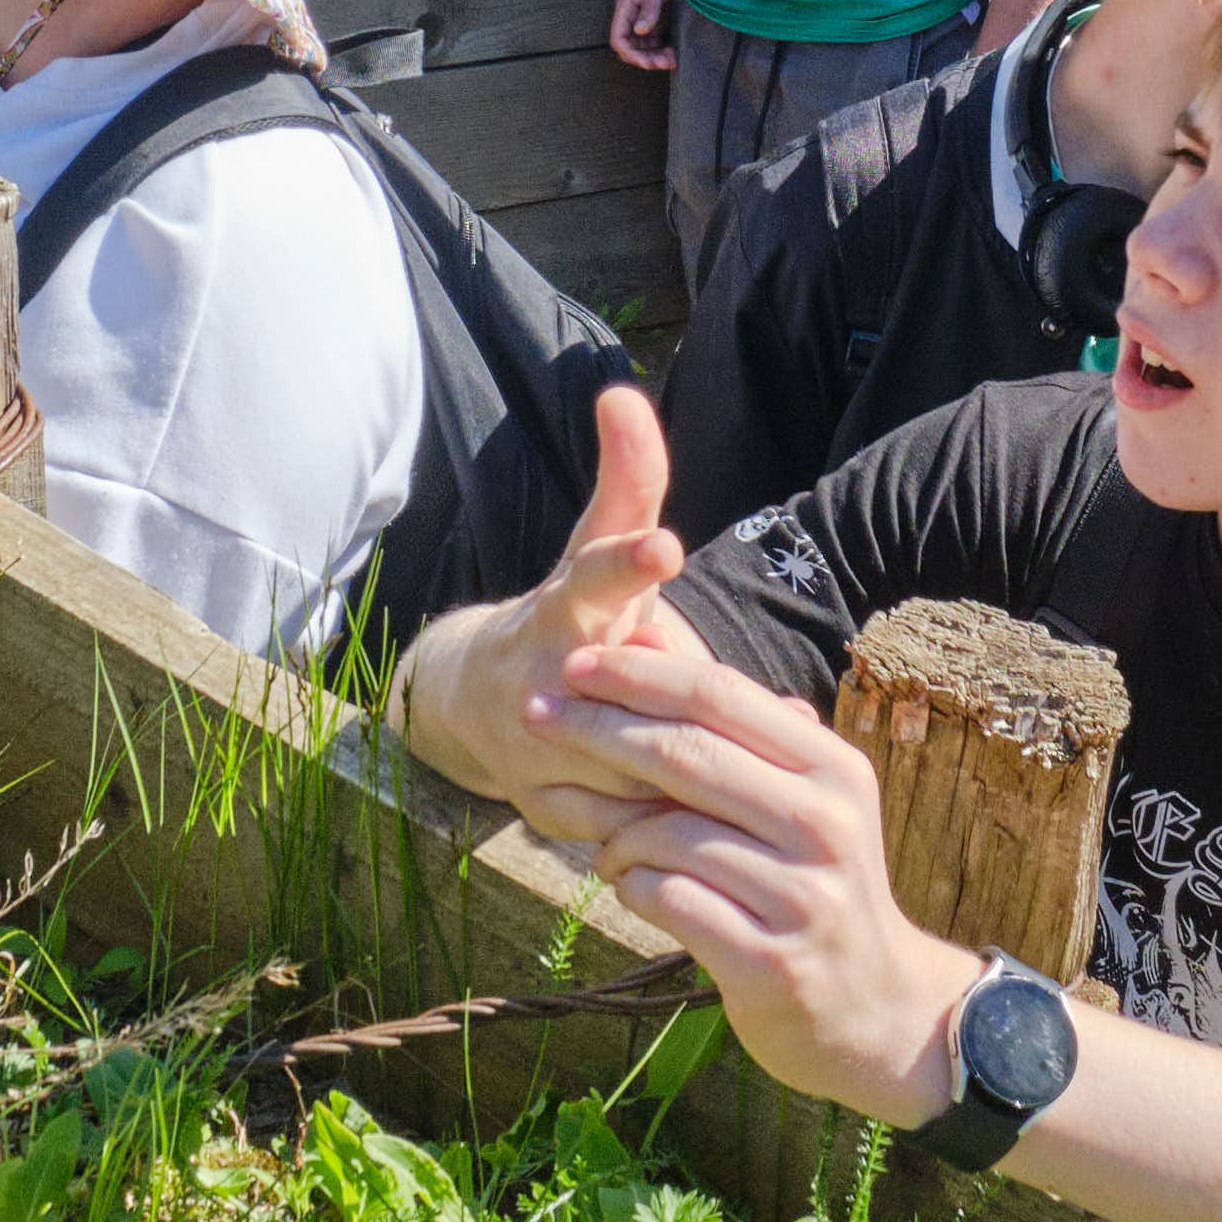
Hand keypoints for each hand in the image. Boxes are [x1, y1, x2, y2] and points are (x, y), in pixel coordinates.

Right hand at [406, 385, 697, 833]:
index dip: (629, 563)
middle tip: (720, 722)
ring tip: (736, 773)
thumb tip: (622, 397)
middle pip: (631, 696)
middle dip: (679, 712)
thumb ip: (627, 479)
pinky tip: (697, 815)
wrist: (484, 703)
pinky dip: (666, 820)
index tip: (664, 546)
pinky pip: (628, 825)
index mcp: (567, 606)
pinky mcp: (537, 803)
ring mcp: (535, 744)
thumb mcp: (597, 542)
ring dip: (689, 770)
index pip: (595, 576)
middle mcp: (543, 674)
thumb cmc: (575, 614)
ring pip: (638, 768)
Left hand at [556, 637, 972, 1124]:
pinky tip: (630, 887)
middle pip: (687, 753)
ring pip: (668, 834)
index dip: (641, 674)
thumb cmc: (819, 889)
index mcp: (834, 772)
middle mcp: (824, 826)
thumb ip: (744, 732)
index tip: (576, 662)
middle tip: (535, 715)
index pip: (723, 696)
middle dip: (598, 727)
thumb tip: (656, 641)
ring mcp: (801, 898)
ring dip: (614, 832)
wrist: (879, 1011)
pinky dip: (634, 888)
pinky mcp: (770, 963)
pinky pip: (670, 902)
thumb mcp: (809, 804)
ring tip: (603, 844)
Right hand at [607, 0, 679, 72]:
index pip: (619, 39)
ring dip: (656, 56)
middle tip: (667, 62)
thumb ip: (648, 11)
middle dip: (646, 59)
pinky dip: (663, 48)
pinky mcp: (656, 18)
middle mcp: (631, 16)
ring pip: (643, 46)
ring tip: (674, 58)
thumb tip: (640, 32)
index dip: (632, 55)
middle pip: (631, 47)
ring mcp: (643, 18)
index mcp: (625, 8)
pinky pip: (655, 40)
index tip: (650, 63)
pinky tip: (675, 51)